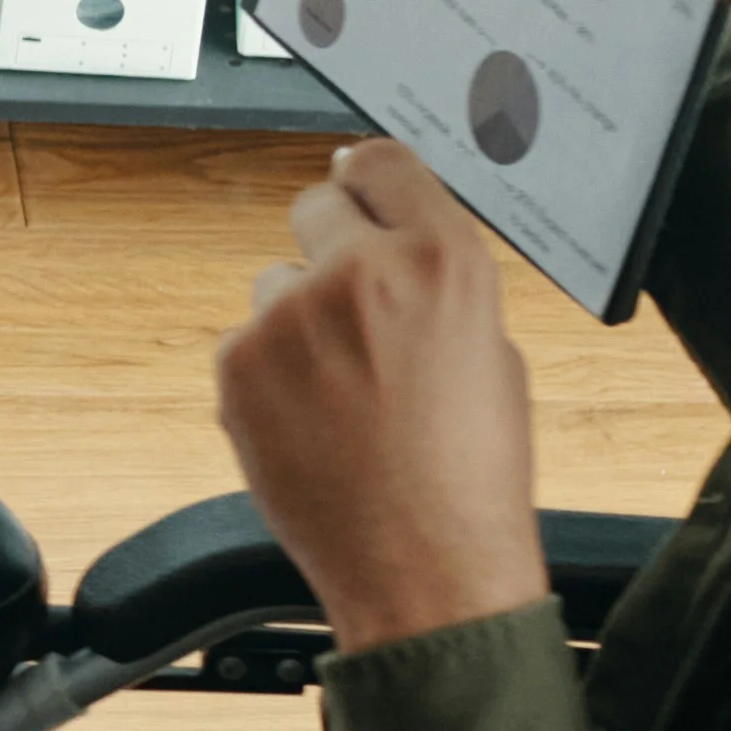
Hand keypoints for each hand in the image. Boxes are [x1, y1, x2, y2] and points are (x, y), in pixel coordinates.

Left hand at [206, 138, 553, 655]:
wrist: (426, 568)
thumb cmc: (471, 476)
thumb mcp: (492, 353)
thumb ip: (437, 284)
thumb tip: (396, 247)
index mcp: (443, 260)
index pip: (384, 161)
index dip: (370, 177)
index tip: (357, 184)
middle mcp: (362, 272)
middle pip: (318, 202)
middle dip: (331, 242)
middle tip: (349, 300)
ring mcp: (290, 316)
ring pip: (276, 281)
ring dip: (298, 319)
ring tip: (343, 392)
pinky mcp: (238, 364)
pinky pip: (247, 342)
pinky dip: (269, 374)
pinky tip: (311, 422)